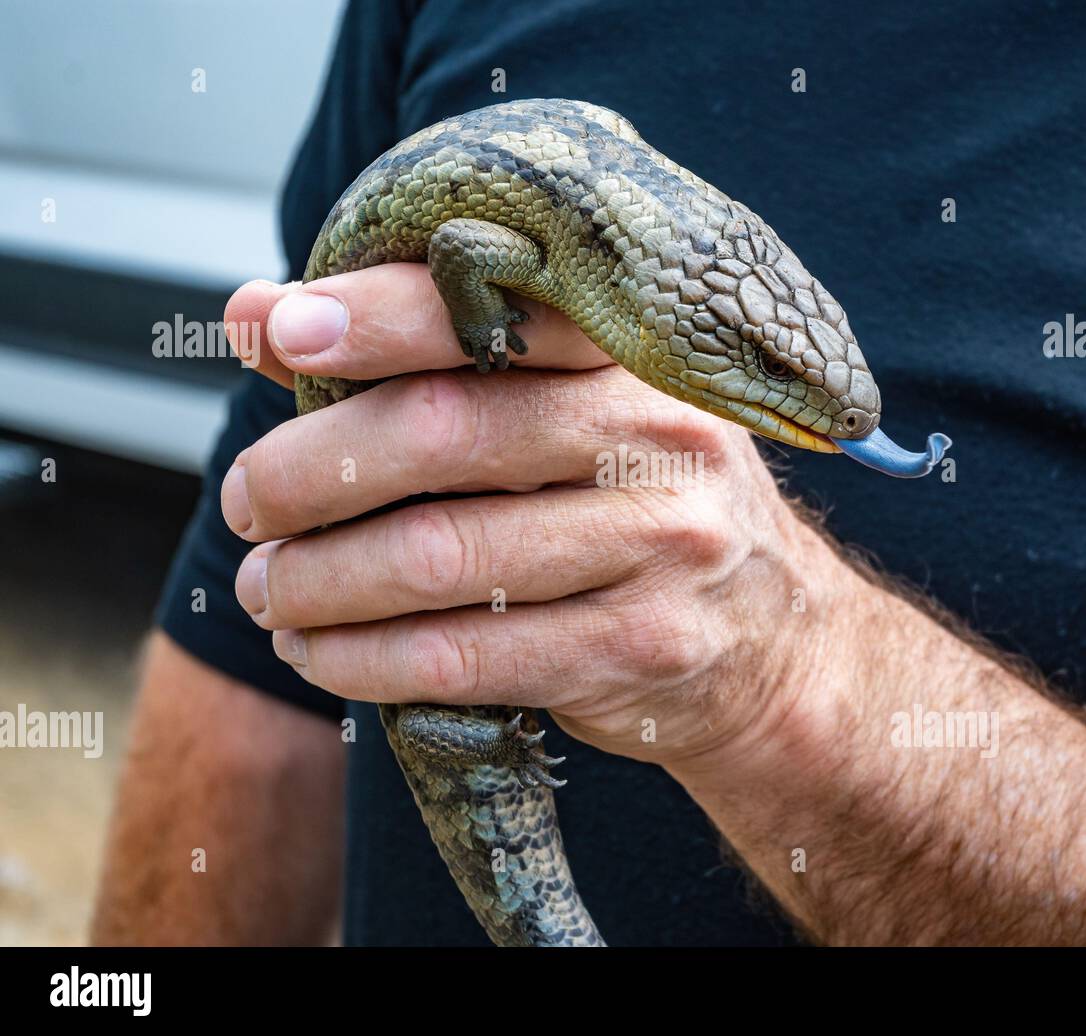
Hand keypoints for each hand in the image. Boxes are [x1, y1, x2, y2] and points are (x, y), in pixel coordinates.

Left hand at [220, 265, 859, 772]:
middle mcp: (661, 435)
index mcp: (637, 356)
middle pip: (449, 434)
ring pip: (443, 555)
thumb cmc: (639, 507)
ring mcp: (662, 544)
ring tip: (268, 588)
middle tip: (247, 500)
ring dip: (320, 580)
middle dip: (312, 471)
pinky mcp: (641, 646)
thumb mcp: (567, 417)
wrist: (775, 642)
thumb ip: (423, 360)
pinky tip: (320, 654)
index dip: (378, 316)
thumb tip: (255, 315)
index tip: (279, 333)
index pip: (498, 311)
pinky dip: (366, 659)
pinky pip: (467, 654)